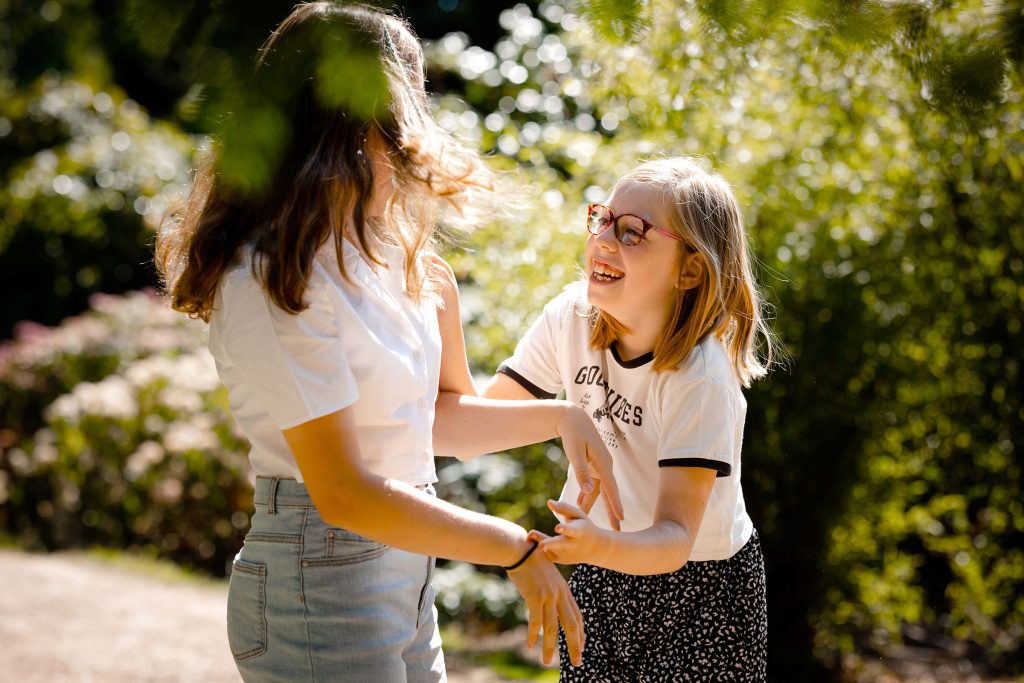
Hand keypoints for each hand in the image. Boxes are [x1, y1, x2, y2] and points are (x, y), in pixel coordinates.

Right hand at [505, 542, 583, 666]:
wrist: (520, 550)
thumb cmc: (531, 562)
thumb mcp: (548, 577)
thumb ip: (552, 591)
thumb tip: (550, 606)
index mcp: (564, 590)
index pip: (577, 616)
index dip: (581, 633)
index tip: (582, 646)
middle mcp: (559, 594)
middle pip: (572, 625)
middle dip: (575, 646)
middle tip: (577, 662)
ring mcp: (548, 595)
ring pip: (552, 627)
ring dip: (550, 647)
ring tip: (547, 661)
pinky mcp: (535, 596)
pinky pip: (535, 621)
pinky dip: (533, 634)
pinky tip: (531, 645)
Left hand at [531, 500, 608, 565]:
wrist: (596, 548)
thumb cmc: (584, 526)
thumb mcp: (578, 515)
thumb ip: (564, 508)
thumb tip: (549, 502)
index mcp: (579, 531)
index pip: (572, 530)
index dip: (565, 529)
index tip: (557, 527)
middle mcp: (573, 544)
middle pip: (561, 545)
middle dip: (551, 544)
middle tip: (541, 545)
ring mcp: (567, 554)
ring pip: (551, 549)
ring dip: (540, 541)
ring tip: (531, 533)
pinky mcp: (561, 560)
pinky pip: (548, 553)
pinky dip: (543, 546)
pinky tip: (538, 539)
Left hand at [555, 404, 623, 529]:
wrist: (573, 419)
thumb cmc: (573, 434)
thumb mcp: (575, 452)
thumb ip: (581, 472)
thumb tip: (588, 490)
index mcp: (602, 463)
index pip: (611, 488)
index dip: (615, 504)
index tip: (621, 519)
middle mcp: (605, 466)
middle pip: (608, 492)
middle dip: (612, 511)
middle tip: (617, 529)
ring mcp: (600, 466)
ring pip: (598, 490)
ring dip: (593, 504)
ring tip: (590, 522)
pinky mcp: (594, 466)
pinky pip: (592, 484)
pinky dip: (586, 494)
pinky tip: (580, 504)